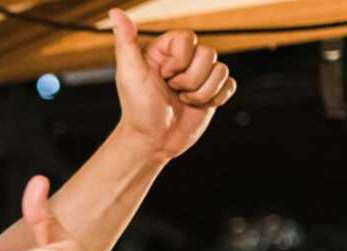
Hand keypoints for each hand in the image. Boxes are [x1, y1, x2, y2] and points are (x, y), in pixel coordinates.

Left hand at [109, 7, 235, 160]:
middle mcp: (184, 60)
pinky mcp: (212, 93)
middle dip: (190, 79)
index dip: (180, 60)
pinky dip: (216, 98)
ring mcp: (199, 77)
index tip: (163, 76)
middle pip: (208, 53)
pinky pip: (230, 84)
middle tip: (172, 92)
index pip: (188, 38)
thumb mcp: (129, 73)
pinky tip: (198, 106)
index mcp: (165, 51)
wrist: (151, 142)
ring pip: (221, 70)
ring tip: (183, 101)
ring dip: (202, 92)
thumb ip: (126, 42)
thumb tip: (116, 12)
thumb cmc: (137, 109)